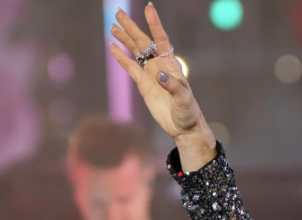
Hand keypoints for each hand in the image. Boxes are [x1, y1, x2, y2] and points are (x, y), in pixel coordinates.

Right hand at [109, 5, 217, 169]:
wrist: (183, 126)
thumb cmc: (188, 111)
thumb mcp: (184, 99)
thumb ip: (173, 86)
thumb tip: (160, 74)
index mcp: (171, 64)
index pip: (161, 39)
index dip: (155, 24)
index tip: (149, 8)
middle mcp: (160, 64)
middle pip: (143, 41)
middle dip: (131, 27)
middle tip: (119, 12)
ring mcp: (150, 73)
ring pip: (135, 51)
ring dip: (125, 38)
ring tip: (113, 26)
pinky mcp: (143, 84)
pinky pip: (130, 67)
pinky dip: (121, 57)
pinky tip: (113, 47)